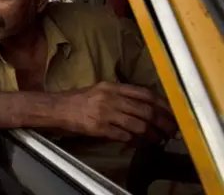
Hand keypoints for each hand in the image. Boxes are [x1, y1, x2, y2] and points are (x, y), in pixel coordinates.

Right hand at [60, 82, 176, 142]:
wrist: (57, 108)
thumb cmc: (79, 100)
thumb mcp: (100, 90)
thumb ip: (121, 95)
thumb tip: (145, 105)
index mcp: (112, 86)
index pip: (144, 93)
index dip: (163, 104)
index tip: (173, 113)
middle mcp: (110, 97)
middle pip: (145, 110)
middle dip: (163, 122)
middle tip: (171, 131)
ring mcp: (104, 112)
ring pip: (138, 124)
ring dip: (151, 135)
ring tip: (157, 140)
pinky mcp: (98, 128)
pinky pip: (124, 136)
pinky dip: (135, 141)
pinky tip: (139, 144)